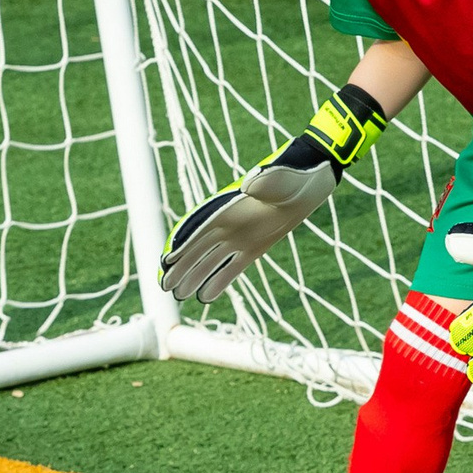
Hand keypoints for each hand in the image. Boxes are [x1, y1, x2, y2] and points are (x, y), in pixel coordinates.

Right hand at [159, 85, 385, 301]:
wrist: (309, 181)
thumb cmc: (293, 174)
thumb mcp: (280, 176)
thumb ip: (265, 180)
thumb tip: (250, 184)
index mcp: (229, 205)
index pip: (199, 226)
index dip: (183, 243)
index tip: (167, 259)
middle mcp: (229, 222)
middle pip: (198, 247)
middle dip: (181, 266)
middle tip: (164, 286)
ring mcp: (240, 236)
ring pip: (211, 260)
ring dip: (195, 276)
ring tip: (179, 295)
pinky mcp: (254, 247)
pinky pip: (232, 267)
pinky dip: (219, 280)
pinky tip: (205, 297)